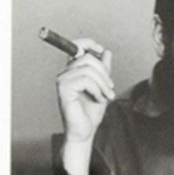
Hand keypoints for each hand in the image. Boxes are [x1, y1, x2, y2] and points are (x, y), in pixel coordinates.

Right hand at [55, 40, 114, 174]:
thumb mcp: (102, 87)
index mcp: (73, 71)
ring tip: (106, 96)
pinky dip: (97, 89)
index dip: (88, 43)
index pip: (76, 47)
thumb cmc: (90, 113)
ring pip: (88, 69)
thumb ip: (103, 70)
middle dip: (104, 72)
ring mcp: (63, 81)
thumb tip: (106, 52)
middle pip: (87, 58)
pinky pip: (86, 80)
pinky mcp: (64, 89)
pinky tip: (98, 99)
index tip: (101, 50)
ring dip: (103, 83)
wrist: (84, 132)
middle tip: (110, 89)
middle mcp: (65, 74)